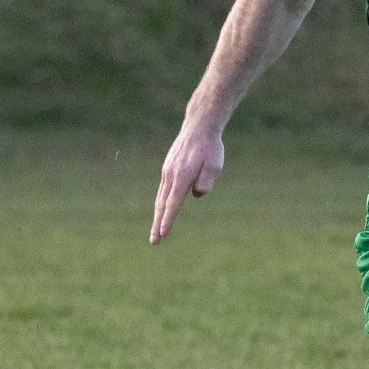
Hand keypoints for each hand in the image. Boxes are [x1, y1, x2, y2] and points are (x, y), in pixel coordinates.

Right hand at [150, 118, 223, 243]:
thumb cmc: (210, 148)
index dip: (168, 219)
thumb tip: (196, 195)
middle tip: (154, 242)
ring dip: (158, 216)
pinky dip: (161, 203)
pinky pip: (163, 190)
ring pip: (160, 198)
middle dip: (157, 224)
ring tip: (156, 232)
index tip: (163, 233)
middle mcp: (171, 175)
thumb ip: (205, 183)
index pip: (173, 203)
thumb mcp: (214, 166)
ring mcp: (167, 171)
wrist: (199, 127)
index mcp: (182, 176)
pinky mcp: (168, 169)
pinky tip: (162, 211)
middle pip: (162, 204)